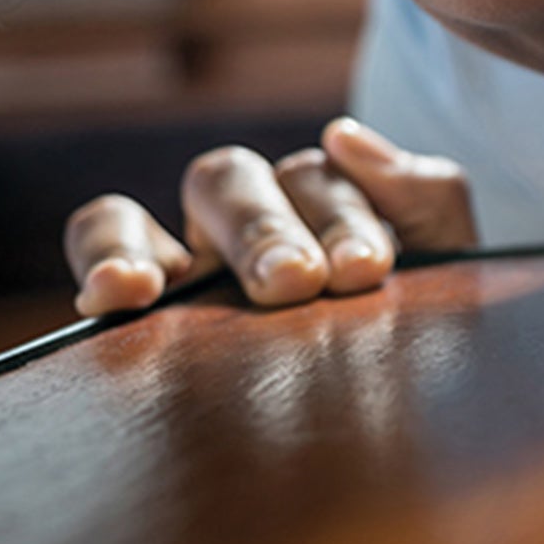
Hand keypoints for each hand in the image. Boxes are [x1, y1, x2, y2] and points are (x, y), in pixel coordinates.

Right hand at [63, 118, 476, 316]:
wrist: (412, 409)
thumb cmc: (424, 322)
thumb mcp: (445, 262)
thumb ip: (423, 196)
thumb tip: (343, 134)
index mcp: (318, 201)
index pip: (314, 177)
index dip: (340, 216)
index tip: (366, 269)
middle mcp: (247, 222)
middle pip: (228, 179)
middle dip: (260, 230)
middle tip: (293, 283)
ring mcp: (191, 263)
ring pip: (136, 212)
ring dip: (141, 241)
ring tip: (142, 289)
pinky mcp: (145, 316)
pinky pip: (100, 259)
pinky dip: (98, 262)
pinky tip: (106, 298)